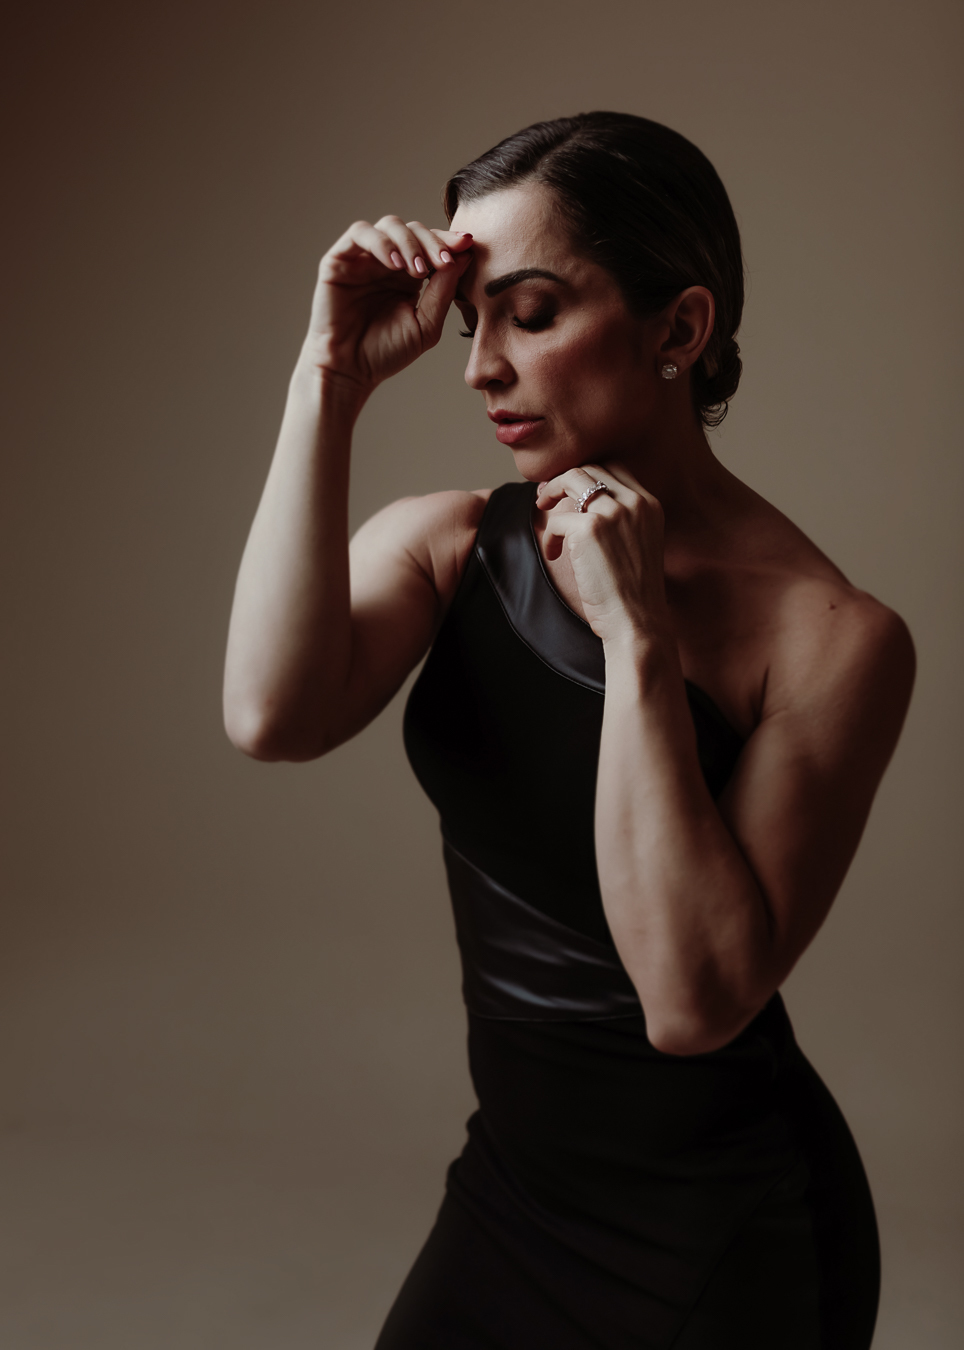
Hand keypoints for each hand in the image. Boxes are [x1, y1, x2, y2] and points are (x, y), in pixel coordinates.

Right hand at [303, 217, 473, 393]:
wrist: (349, 370)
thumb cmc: (386, 353)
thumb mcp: (426, 325)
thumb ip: (444, 292)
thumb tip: (466, 256)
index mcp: (410, 275)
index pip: (431, 245)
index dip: (449, 241)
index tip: (467, 246)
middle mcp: (388, 262)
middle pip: (414, 229)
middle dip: (433, 242)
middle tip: (444, 262)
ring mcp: (364, 258)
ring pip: (390, 225)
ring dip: (409, 242)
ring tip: (418, 270)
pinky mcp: (339, 259)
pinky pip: (360, 233)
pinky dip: (381, 243)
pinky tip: (394, 265)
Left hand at [535, 463, 669, 647]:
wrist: (637, 621)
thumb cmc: (633, 593)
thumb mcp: (638, 544)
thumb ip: (622, 520)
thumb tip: (583, 504)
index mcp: (649, 505)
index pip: (613, 469)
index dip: (586, 474)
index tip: (568, 490)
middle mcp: (635, 502)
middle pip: (590, 468)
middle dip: (563, 479)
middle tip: (545, 496)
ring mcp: (613, 513)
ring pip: (571, 479)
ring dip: (551, 492)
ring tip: (541, 510)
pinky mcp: (590, 530)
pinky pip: (556, 520)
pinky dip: (549, 536)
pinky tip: (554, 555)